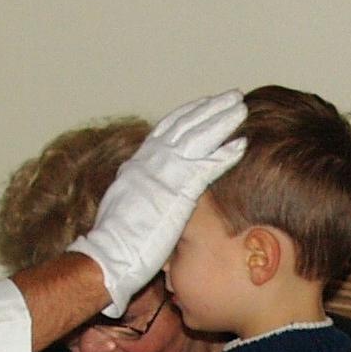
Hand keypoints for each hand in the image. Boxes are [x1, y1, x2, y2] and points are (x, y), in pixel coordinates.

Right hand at [69, 90, 246, 313]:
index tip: (205, 104)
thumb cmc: (114, 239)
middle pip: (184, 126)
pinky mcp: (178, 192)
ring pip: (198, 138)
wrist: (109, 254)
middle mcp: (149, 162)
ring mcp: (164, 175)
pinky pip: (207, 167)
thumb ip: (140, 187)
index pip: (165, 129)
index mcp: (137, 164)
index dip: (187, 114)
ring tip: (240, 109)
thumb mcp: (124, 202)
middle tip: (231, 97)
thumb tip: (149, 188)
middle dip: (209, 109)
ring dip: (221, 121)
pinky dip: (225, 154)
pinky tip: (241, 145)